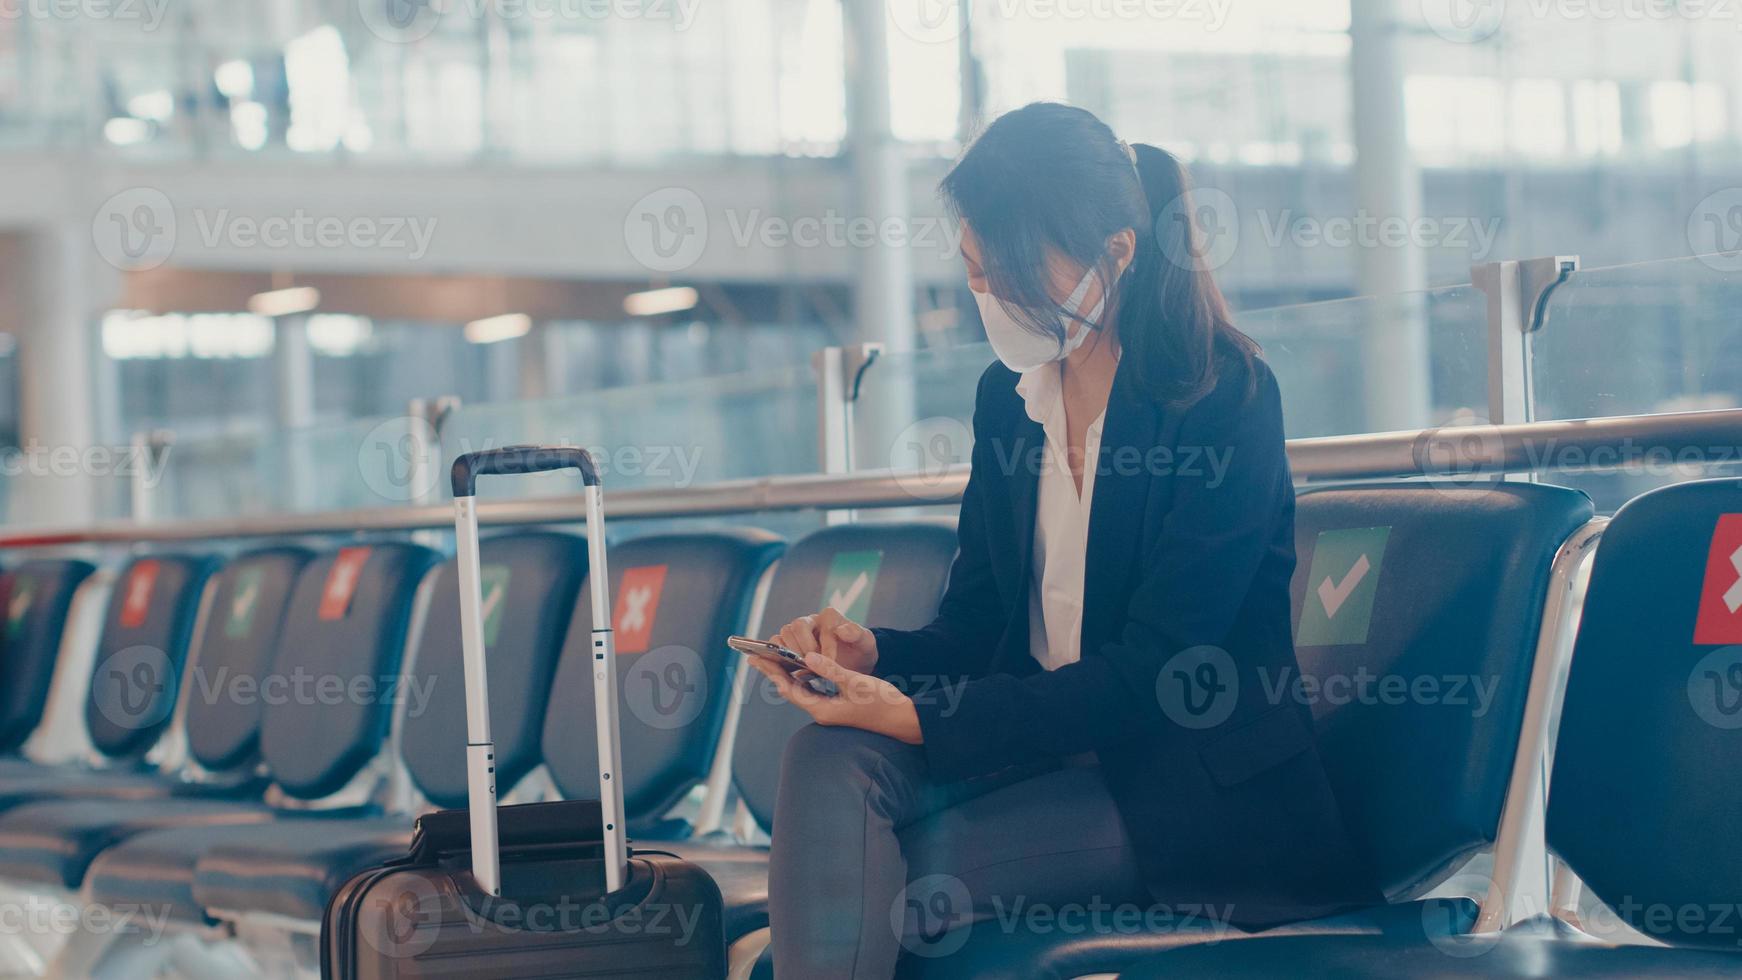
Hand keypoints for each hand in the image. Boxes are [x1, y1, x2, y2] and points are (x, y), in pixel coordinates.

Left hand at [750, 653, 921, 744]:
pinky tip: (799, 667)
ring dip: (787, 674)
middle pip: (791, 689)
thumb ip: (831, 670)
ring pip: (801, 690)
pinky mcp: (836, 706)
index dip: (772, 672)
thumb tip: (807, 657)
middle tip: (756, 656)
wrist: (902, 720)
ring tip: (772, 658)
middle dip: (774, 672)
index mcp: (823, 709)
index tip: (756, 659)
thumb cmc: (882, 702)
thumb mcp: (856, 683)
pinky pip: (812, 690)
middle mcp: (822, 712)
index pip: (789, 689)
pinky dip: (803, 677)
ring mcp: (829, 710)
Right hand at [772, 607, 877, 674]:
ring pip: (782, 636)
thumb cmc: (859, 650)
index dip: (825, 643)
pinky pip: (774, 650)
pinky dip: (775, 660)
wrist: (853, 664)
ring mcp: (796, 635)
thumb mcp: (865, 642)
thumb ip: (856, 634)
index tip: (831, 661)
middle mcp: (810, 622)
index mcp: (829, 617)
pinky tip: (786, 673)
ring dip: (788, 654)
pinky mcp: (787, 649)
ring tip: (800, 669)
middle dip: (803, 648)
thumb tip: (842, 630)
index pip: (821, 623)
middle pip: (796, 627)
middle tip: (813, 665)